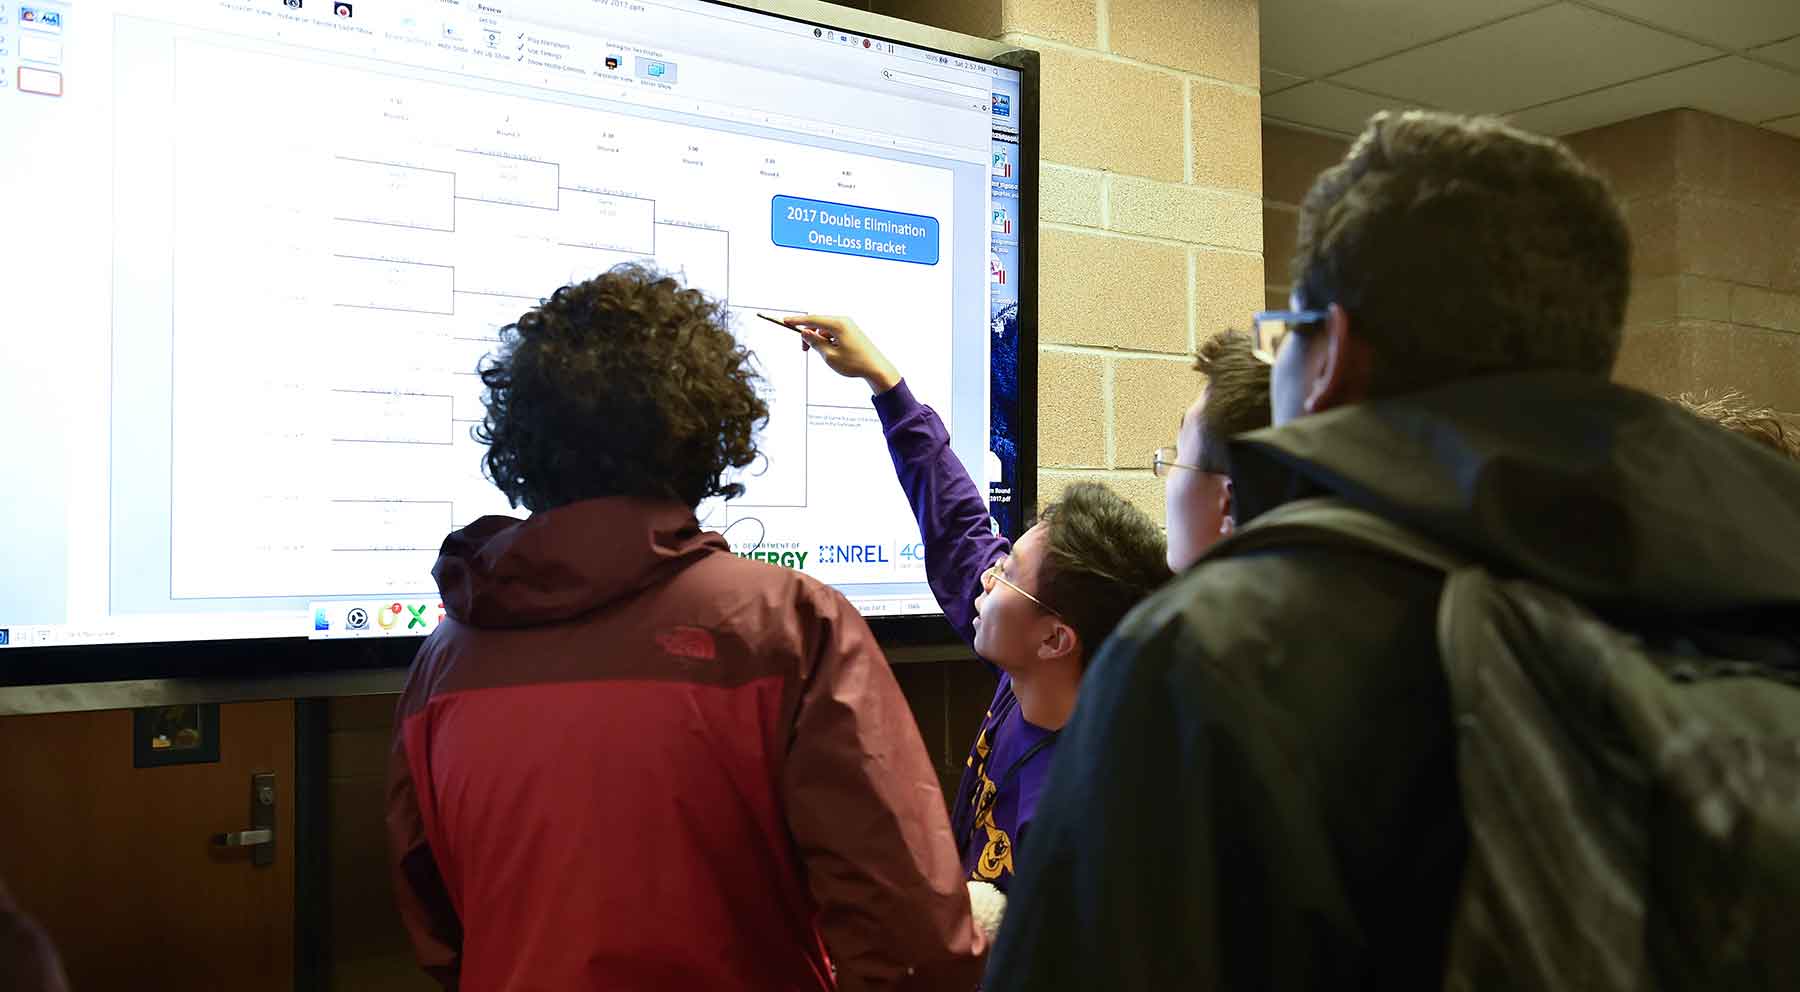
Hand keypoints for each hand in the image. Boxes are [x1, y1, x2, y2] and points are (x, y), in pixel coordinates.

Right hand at [782, 314, 901, 394]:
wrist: (876, 368)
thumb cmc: (854, 363)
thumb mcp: (829, 355)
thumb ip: (814, 342)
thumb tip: (804, 332)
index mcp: (838, 324)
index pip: (812, 319)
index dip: (796, 321)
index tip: (784, 321)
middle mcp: (843, 321)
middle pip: (817, 323)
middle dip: (808, 335)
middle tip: (804, 351)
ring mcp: (848, 325)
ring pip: (825, 329)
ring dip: (818, 340)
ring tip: (824, 356)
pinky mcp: (851, 331)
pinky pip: (833, 332)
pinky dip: (827, 341)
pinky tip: (832, 353)